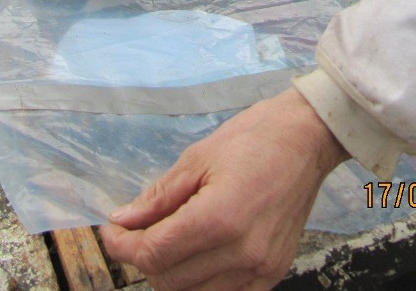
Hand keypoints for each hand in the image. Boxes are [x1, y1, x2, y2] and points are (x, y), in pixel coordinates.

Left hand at [99, 88, 348, 290]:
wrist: (306, 139)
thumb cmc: (252, 138)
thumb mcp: (197, 158)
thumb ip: (158, 197)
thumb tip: (122, 222)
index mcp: (219, 218)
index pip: (154, 254)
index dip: (122, 247)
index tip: (110, 232)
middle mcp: (241, 253)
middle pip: (169, 281)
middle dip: (144, 259)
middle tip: (136, 232)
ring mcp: (260, 269)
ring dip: (171, 273)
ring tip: (167, 240)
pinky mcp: (273, 274)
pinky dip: (202, 281)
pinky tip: (198, 253)